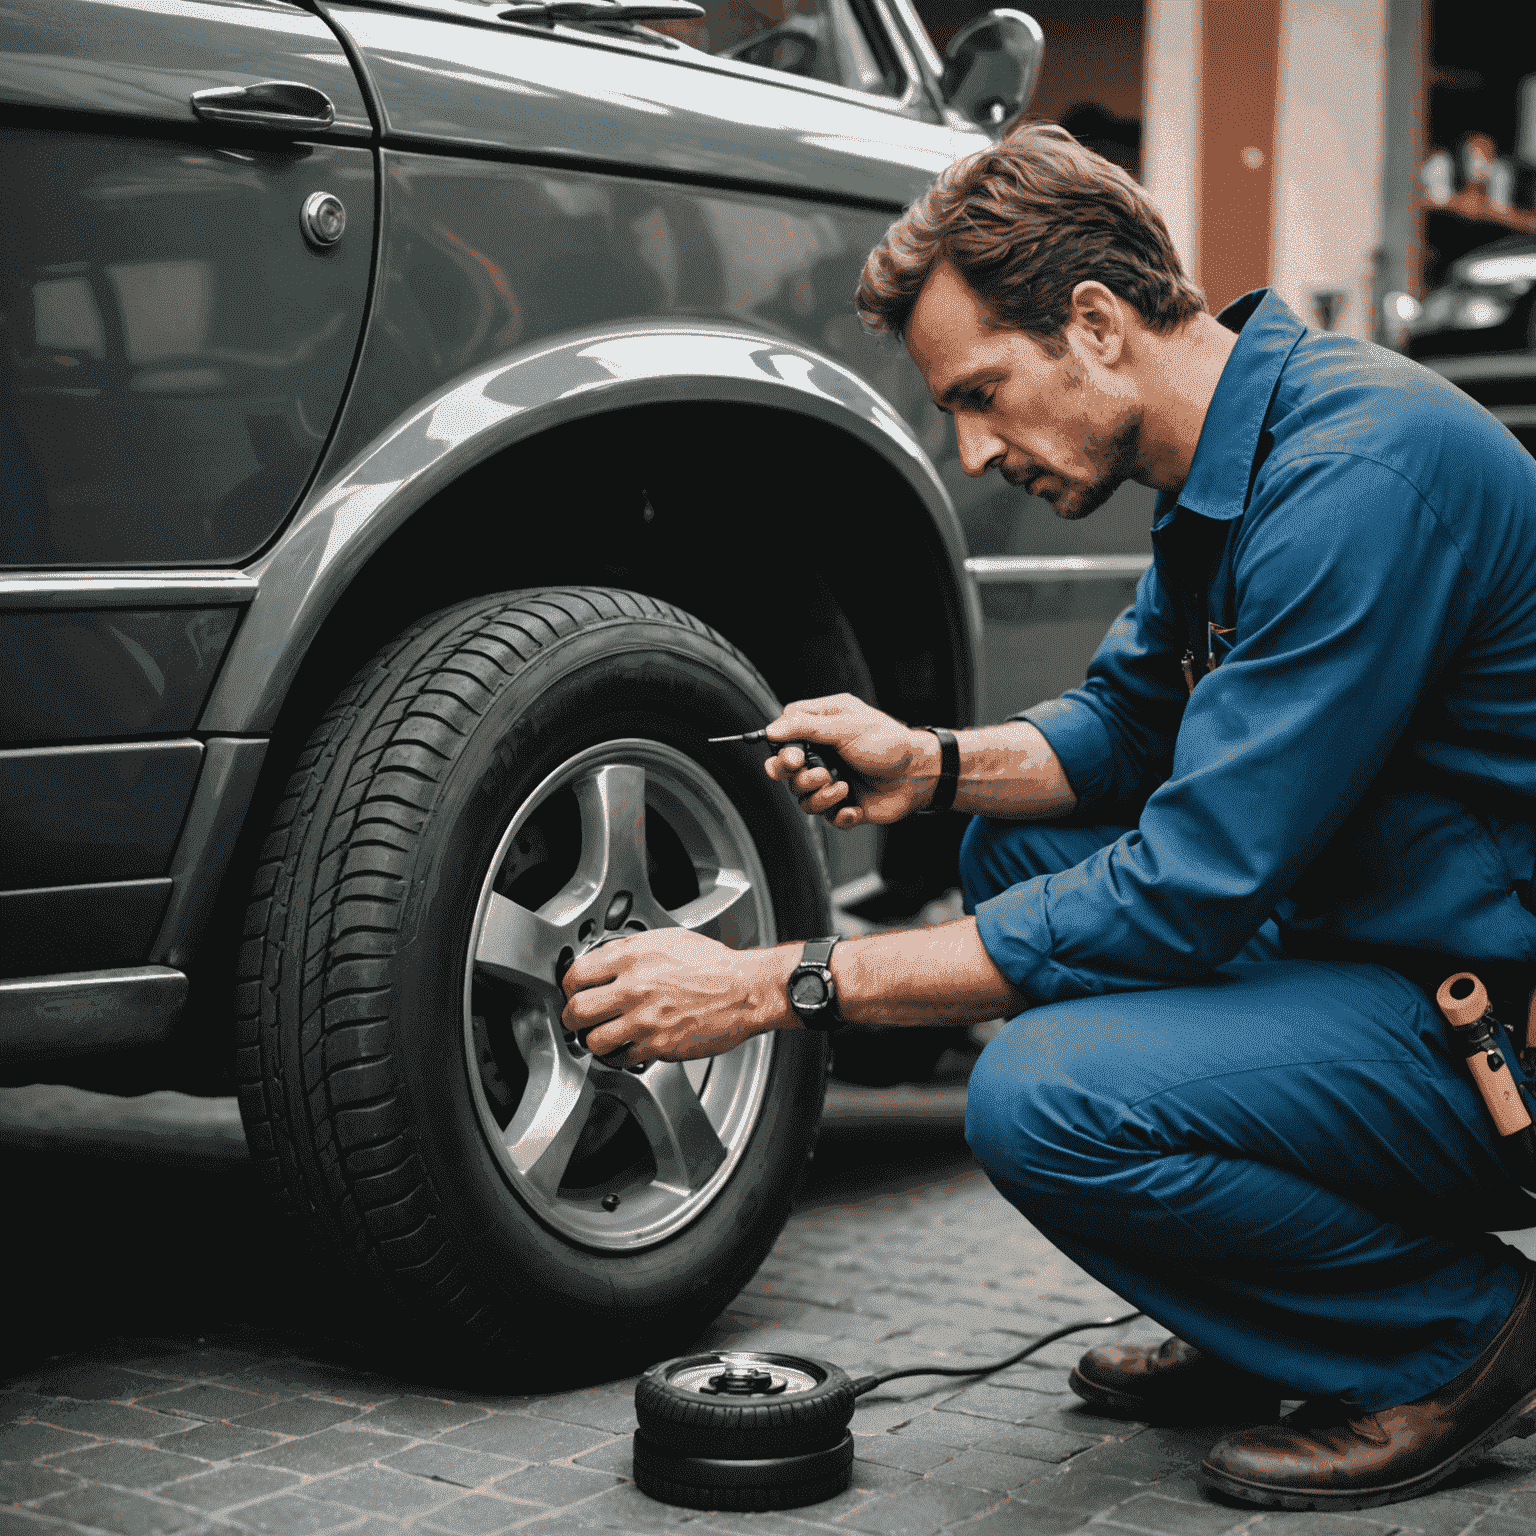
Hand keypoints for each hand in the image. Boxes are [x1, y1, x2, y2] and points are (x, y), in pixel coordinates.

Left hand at [561, 928, 791, 1065]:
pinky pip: (622, 1058)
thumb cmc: (713, 965)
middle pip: (576, 1011)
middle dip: (571, 1018)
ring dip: (594, 1040)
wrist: (745, 990)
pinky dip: (621, 1056)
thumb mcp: (667, 940)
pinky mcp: (658, 1046)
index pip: (576, 974)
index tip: (572, 991)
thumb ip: (631, 952)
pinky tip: (628, 1046)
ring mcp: (644, 1020)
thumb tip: (605, 964)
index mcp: (632, 957)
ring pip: (593, 1041)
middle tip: (576, 1019)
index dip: (568, 986)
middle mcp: (634, 988)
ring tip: (602, 1035)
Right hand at [763, 694, 937, 828]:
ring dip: (821, 796)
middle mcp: (822, 755)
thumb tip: (773, 729)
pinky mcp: (843, 804)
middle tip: (820, 775)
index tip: (795, 758)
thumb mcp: (847, 726)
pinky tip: (853, 807)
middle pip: (786, 773)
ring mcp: (831, 781)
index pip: (783, 738)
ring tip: (843, 787)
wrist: (918, 774)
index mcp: (821, 729)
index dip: (782, 752)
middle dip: (798, 778)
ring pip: (803, 798)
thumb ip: (807, 726)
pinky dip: (838, 814)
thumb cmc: (889, 743)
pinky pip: (826, 817)